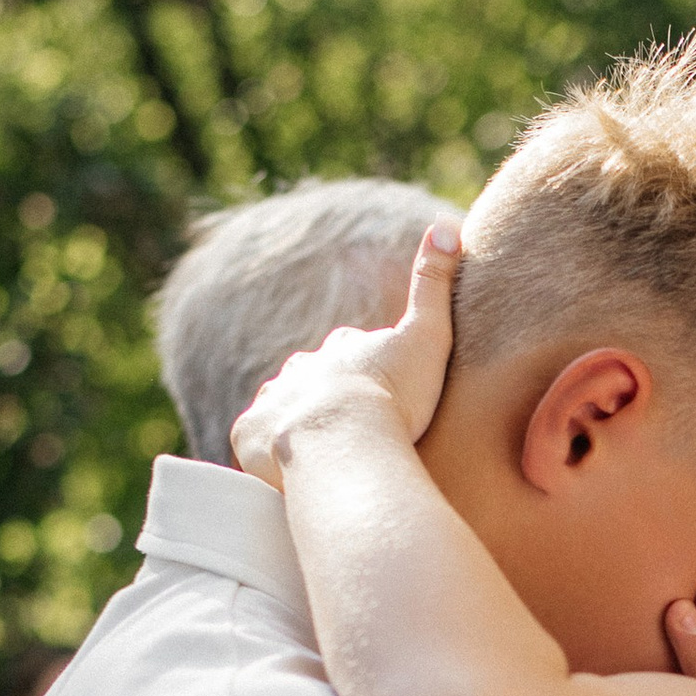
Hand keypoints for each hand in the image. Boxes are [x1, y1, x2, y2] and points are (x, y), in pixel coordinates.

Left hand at [232, 215, 463, 491]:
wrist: (341, 439)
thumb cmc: (392, 394)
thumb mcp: (427, 335)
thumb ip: (434, 283)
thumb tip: (445, 222)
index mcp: (341, 348)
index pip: (350, 353)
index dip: (366, 372)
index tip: (382, 394)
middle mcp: (301, 369)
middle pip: (312, 381)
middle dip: (326, 399)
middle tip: (351, 430)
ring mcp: (273, 401)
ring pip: (283, 410)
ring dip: (297, 427)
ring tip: (322, 458)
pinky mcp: (250, 435)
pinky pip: (256, 443)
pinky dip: (268, 454)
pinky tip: (289, 473)